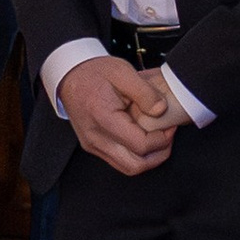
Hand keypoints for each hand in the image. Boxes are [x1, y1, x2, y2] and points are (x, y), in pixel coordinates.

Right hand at [61, 56, 178, 174]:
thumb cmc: (95, 72)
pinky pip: (119, 161)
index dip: (161, 139)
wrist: (70, 75)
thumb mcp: (123, 72)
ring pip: (127, 167)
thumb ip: (145, 92)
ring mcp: (93, 145)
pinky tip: (144, 139)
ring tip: (159, 139)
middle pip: (134, 165)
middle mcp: (95, 138)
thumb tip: (161, 110)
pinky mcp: (93, 146)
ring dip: (148, 159)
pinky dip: (135, 156)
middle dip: (158, 155)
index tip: (170, 126)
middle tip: (168, 136)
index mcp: (103, 118)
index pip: (140, 144)